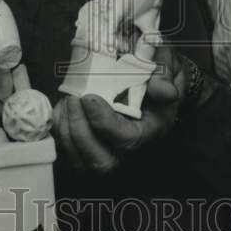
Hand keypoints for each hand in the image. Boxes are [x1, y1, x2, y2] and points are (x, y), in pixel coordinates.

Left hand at [52, 45, 186, 172]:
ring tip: (68, 99)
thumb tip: (162, 90)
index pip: (127, 140)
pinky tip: (64, 108)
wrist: (153, 83)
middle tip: (73, 98)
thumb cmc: (157, 75)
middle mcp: (130, 149)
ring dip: (67, 129)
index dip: (104, 123)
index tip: (89, 98)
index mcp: (151, 130)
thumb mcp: (170, 68)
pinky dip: (60, 130)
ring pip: (80, 160)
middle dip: (80, 131)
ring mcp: (108, 151)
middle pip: (101, 162)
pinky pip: (69, 151)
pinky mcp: (90, 147)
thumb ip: (165, 74)